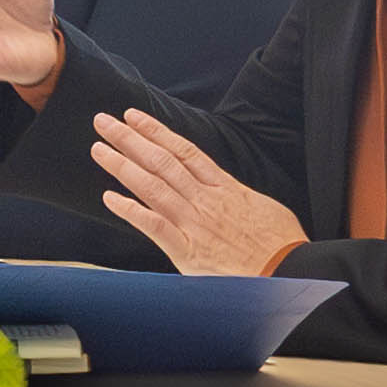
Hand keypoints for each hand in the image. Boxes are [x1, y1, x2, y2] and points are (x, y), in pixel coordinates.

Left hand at [91, 113, 306, 278]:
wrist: (288, 270)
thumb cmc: (280, 243)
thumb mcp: (260, 207)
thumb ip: (235, 195)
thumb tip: (224, 190)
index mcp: (224, 187)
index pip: (184, 151)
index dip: (156, 131)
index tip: (134, 116)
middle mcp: (205, 199)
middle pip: (162, 161)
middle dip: (130, 139)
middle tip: (103, 121)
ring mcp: (194, 222)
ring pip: (153, 186)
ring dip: (122, 166)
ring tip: (99, 149)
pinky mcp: (187, 250)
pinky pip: (153, 226)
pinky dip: (130, 210)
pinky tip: (109, 198)